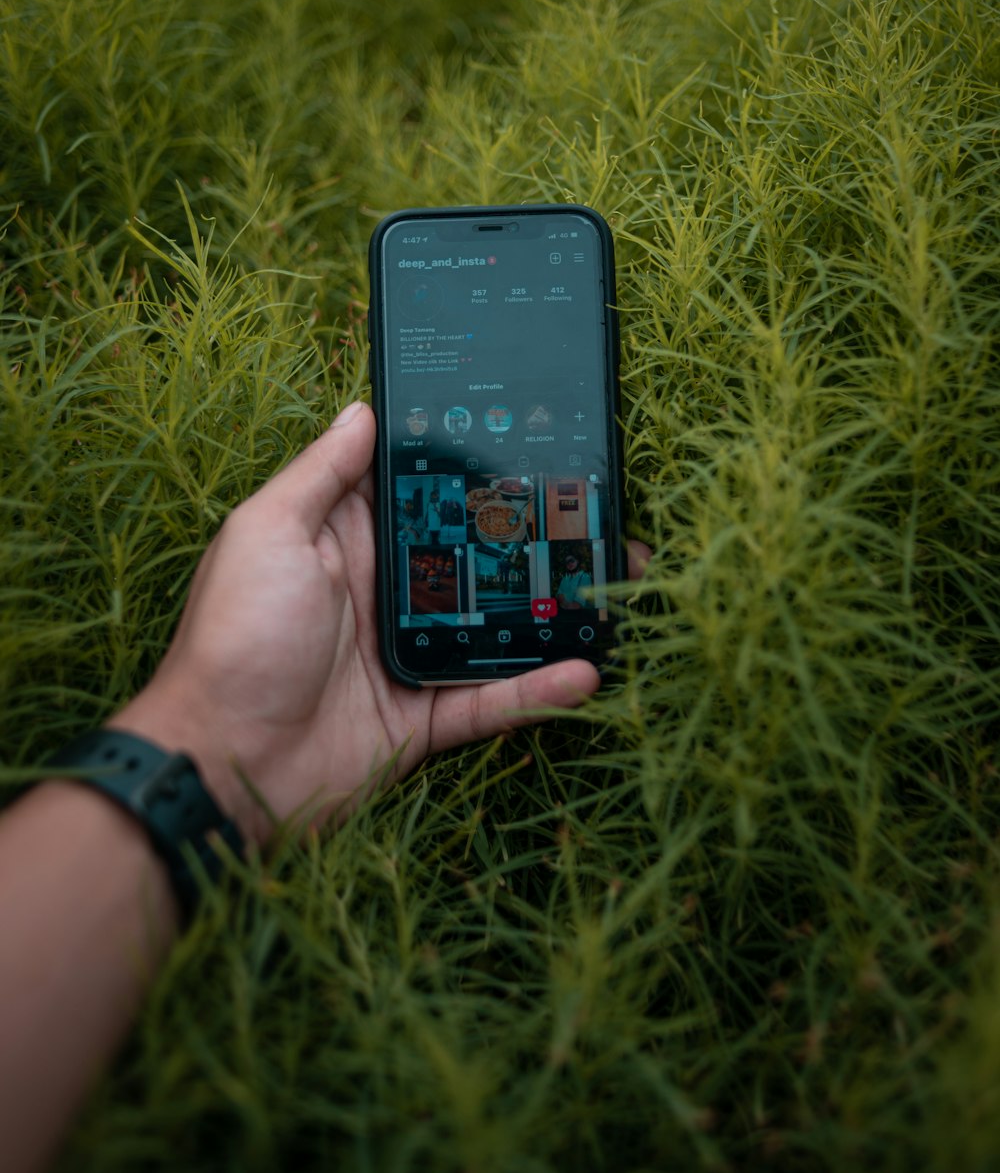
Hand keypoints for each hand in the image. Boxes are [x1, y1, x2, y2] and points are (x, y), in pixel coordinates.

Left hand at [118, 402, 649, 848]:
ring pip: (495, 625)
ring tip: (614, 583)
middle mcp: (384, 593)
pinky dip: (537, 689)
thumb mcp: (267, 534)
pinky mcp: (422, 719)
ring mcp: (408, 657)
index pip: (420, 494)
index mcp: (347, 542)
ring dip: (552, 609)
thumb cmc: (234, 636)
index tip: (531, 437)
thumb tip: (362, 409)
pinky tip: (586, 669)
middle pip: (473, 556)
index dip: (469, 468)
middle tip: (599, 512)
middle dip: (533, 536)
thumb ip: (321, 476)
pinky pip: (490, 700)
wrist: (219, 762)